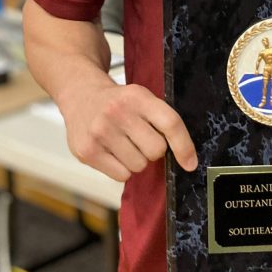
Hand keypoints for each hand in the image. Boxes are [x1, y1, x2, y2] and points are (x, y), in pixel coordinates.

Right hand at [60, 79, 196, 183]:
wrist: (81, 95)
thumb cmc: (118, 102)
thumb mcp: (141, 98)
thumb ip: (162, 120)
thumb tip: (186, 158)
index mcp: (137, 96)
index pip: (170, 123)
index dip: (184, 146)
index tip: (190, 163)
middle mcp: (117, 112)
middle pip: (156, 150)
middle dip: (153, 149)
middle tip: (140, 138)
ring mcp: (100, 132)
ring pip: (139, 166)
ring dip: (136, 160)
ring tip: (123, 143)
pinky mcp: (87, 151)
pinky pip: (121, 176)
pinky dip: (122, 169)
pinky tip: (112, 152)